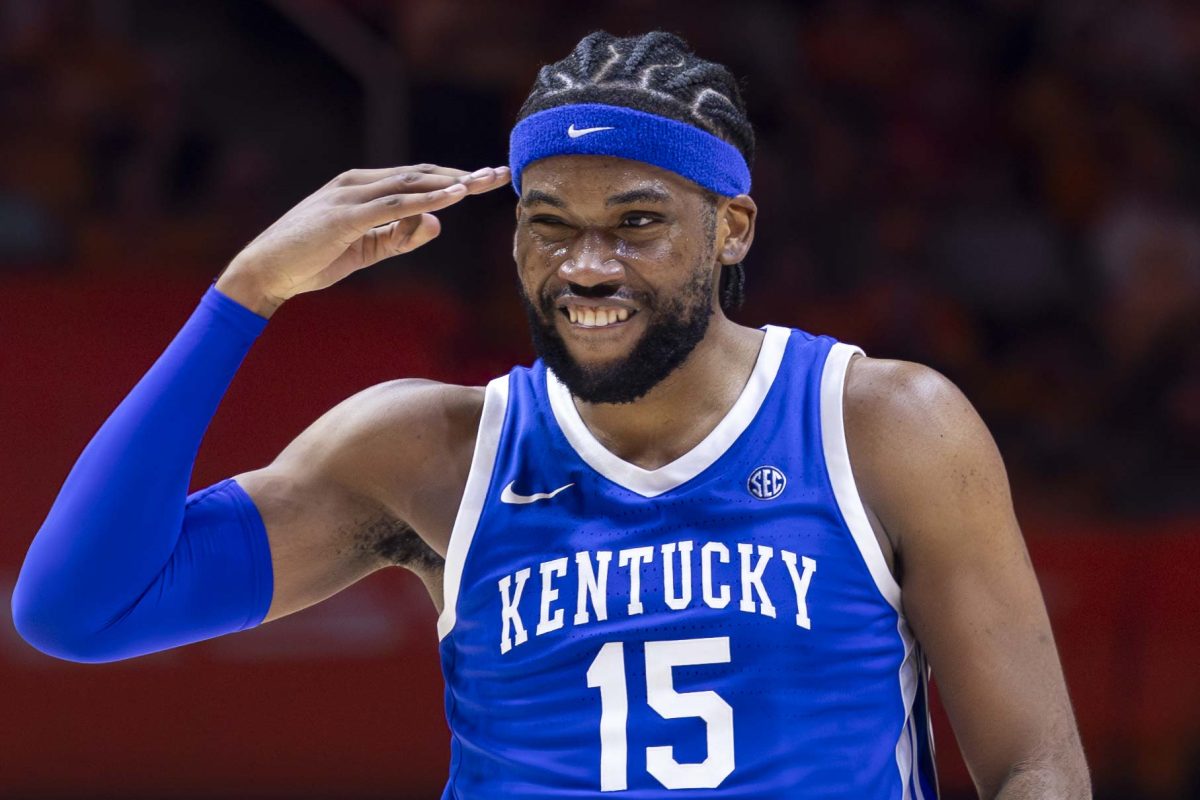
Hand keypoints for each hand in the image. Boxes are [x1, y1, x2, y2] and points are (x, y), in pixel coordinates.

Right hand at [217, 164, 509, 314]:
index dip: (455, 178)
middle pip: (421, 174)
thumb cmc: (312, 259)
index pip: (417, 179)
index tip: (487, 180)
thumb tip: (438, 225)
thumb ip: (400, 237)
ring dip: (450, 182)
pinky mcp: (345, 216)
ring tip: (484, 181)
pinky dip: (424, 200)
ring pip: (411, 183)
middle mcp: (358, 184)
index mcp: (363, 189)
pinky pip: (393, 204)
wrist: (265, 271)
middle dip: (463, 174)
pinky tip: (452, 197)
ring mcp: (351, 196)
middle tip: (500, 173)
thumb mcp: (367, 250)